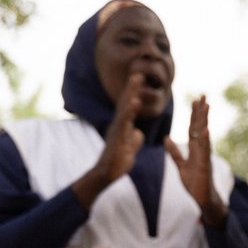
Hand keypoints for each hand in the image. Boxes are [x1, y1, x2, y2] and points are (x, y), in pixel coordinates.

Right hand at [73, 73, 144, 208]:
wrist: (107, 174)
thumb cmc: (117, 162)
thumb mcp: (130, 149)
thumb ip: (134, 140)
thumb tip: (138, 133)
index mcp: (123, 127)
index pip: (130, 108)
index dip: (135, 95)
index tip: (141, 82)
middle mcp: (118, 125)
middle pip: (126, 103)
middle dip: (132, 88)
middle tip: (139, 73)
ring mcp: (117, 130)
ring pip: (125, 108)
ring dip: (131, 93)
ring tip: (137, 80)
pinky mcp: (117, 137)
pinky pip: (124, 122)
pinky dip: (130, 111)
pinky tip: (135, 102)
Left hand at [165, 95, 228, 228]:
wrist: (204, 201)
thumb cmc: (195, 185)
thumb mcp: (181, 166)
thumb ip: (174, 153)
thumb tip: (166, 138)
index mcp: (194, 150)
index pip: (193, 129)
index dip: (193, 115)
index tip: (194, 100)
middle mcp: (201, 151)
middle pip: (200, 128)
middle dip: (201, 112)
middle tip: (203, 95)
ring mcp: (204, 158)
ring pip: (204, 136)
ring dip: (205, 121)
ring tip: (207, 106)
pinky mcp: (205, 166)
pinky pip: (205, 151)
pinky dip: (205, 140)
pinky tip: (206, 129)